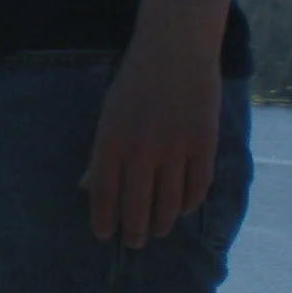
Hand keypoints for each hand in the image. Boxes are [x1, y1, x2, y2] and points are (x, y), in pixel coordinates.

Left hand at [81, 35, 221, 246]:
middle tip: (135, 243)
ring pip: (170, 202)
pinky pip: (198, 185)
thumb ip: (100, 154)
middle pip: (138, 206)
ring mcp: (175, 149)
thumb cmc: (135, 82)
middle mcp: (142, 150)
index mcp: (111, 141)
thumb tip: (86, 189)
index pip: (105, 195)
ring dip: (164, 222)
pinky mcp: (204, 144)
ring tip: (159, 231)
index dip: (104, 220)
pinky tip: (184, 208)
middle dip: (135, 230)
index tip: (104, 235)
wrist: (175, 49)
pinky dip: (191, 202)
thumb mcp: (108, 115)